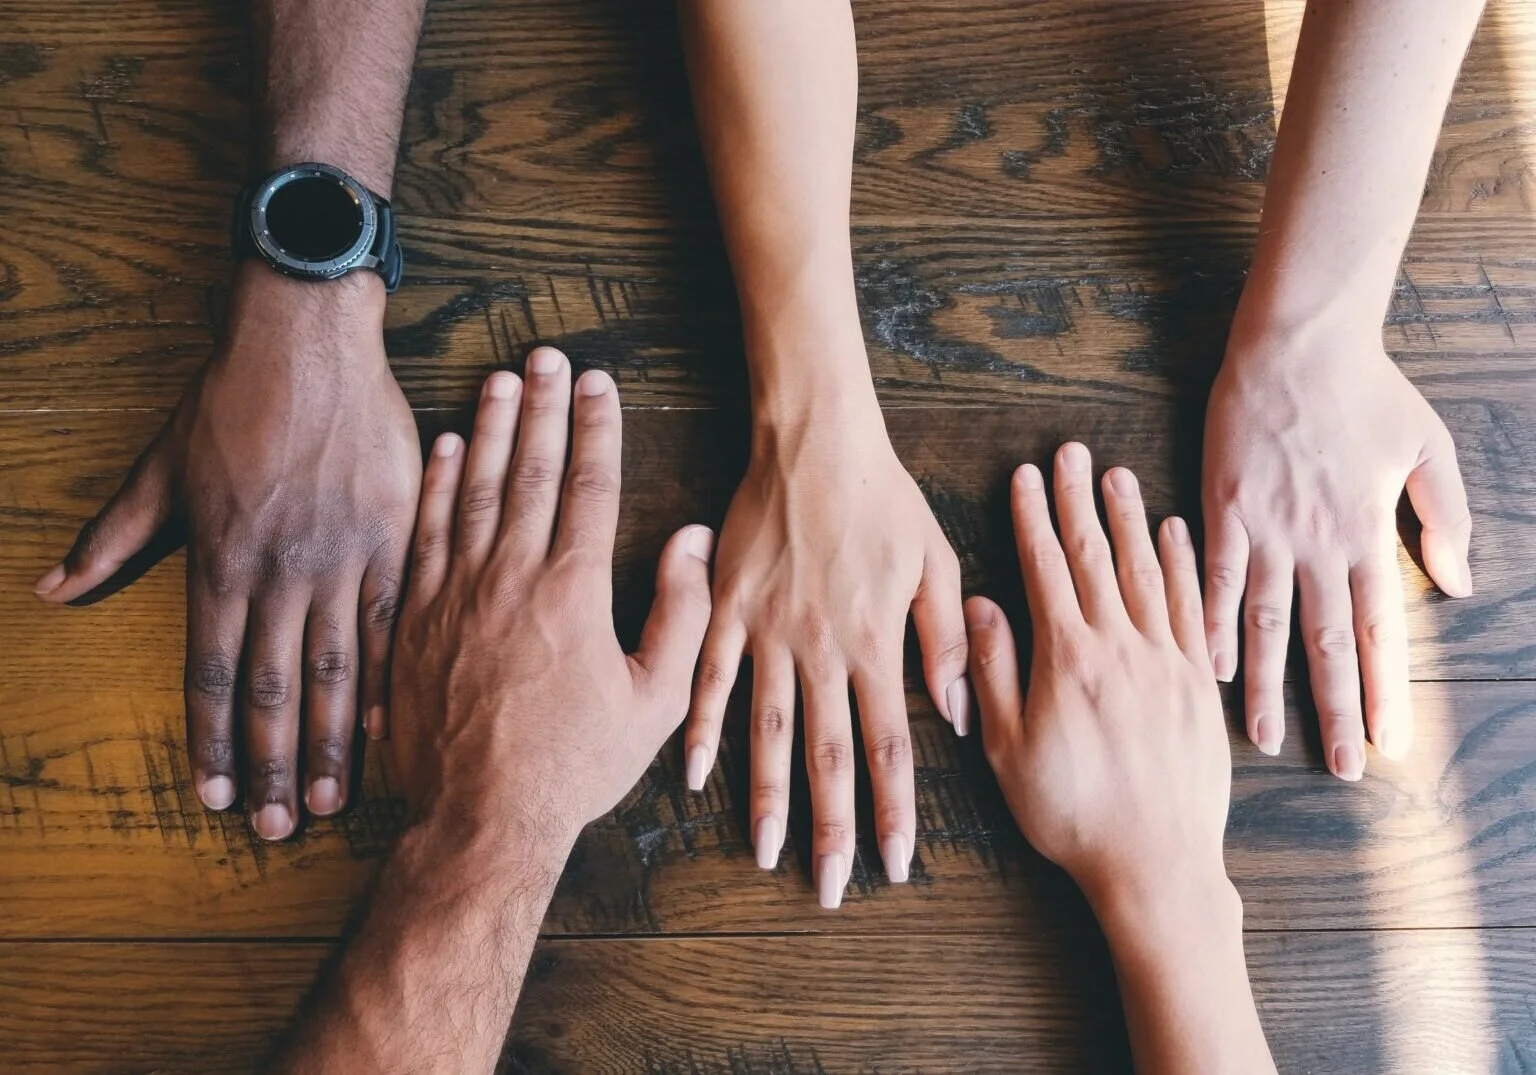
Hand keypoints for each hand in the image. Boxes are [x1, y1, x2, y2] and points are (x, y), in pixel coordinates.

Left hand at [34, 263, 420, 837]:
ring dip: (328, 741)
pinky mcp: (394, 537)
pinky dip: (390, 678)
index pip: (211, 673)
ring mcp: (342, 557)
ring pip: (336, 668)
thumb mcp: (160, 466)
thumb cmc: (230, 398)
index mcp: (221, 559)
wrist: (308, 341)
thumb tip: (52, 590)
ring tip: (327, 799)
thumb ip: (114, 535)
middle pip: (272, 688)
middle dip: (270, 765)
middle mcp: (281, 571)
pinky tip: (389, 727)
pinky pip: (395, 622)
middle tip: (276, 828)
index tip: (213, 797)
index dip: (210, 742)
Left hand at [389, 351, 714, 850]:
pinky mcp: (414, 617)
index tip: (600, 383)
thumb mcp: (655, 700)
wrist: (480, 818)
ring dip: (490, 429)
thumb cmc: (575, 765)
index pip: (588, 486)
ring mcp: (455, 593)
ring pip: (474, 489)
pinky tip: (447, 448)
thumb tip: (690, 539)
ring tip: (501, 379)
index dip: (596, 428)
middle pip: (529, 471)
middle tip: (548, 357)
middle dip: (542, 407)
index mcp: (573, 592)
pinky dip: (437, 485)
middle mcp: (511, 577)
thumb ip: (681, 613)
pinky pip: (426, 532)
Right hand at [684, 399, 967, 907]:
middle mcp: (821, 649)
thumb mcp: (935, 561)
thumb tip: (958, 714)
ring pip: (767, 731)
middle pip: (828, 755)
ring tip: (766, 852)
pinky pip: (710, 679)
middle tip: (831, 887)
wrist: (815, 439)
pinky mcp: (727, 608)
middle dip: (832, 828)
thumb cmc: (884, 497)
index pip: (890, 746)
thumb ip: (944, 641)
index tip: (895, 863)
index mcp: (875, 642)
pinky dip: (701, 728)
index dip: (894, 810)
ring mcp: (768, 631)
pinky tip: (694, 775)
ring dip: (767, 797)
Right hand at [965, 443, 1228, 907]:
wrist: (1156, 863)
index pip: (1046, 569)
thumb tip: (979, 605)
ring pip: (1146, 571)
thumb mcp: (1007, 749)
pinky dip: (1183, 564)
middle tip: (1072, 452)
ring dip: (1129, 519)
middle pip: (1096, 556)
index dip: (1033, 518)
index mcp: (1067, 658)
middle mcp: (1120, 646)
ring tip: (1117, 475)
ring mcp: (1166, 661)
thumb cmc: (1071, 814)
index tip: (1026, 476)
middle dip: (1079, 500)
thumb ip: (992, 672)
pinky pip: (1193, 607)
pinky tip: (1175, 533)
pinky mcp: (1199, 684)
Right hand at [1202, 321, 1471, 777]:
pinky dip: (1212, 624)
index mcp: (1367, 534)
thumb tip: (1459, 585)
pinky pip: (1215, 578)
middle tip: (1339, 768)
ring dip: (1265, 685)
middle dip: (1334, 710)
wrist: (1297, 343)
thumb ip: (1445, 518)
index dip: (1385, 691)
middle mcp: (1318, 543)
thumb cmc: (1366, 390)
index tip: (1390, 744)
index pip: (1379, 629)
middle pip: (1325, 642)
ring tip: (1262, 739)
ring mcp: (1266, 529)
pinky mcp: (1224, 509)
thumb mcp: (1429, 447)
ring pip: (1267, 622)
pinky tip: (1208, 666)